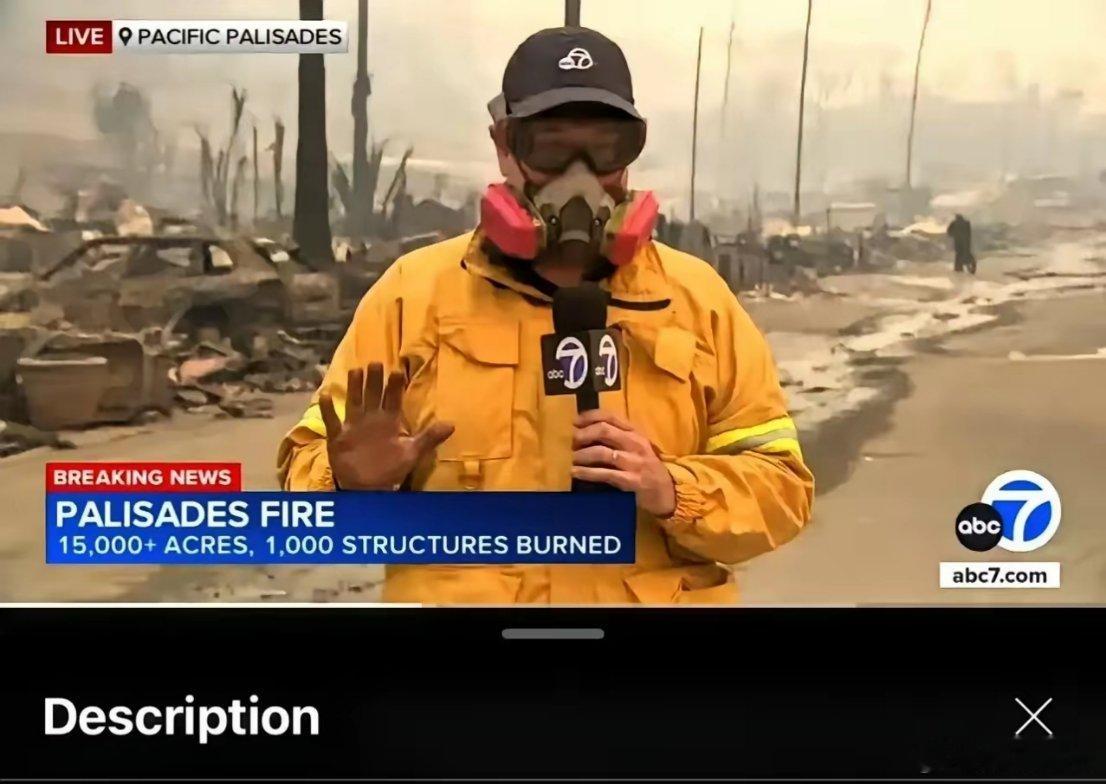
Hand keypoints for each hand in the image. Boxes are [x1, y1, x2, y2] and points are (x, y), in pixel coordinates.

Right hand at [318, 362, 453, 489]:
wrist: (369, 487)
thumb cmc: (391, 467)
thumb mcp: (412, 452)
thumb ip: (429, 437)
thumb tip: (452, 425)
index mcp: (390, 420)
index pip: (393, 398)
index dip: (395, 386)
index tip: (398, 371)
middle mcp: (371, 418)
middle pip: (373, 394)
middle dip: (374, 380)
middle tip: (376, 363)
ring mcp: (354, 426)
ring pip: (353, 401)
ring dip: (354, 387)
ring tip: (355, 371)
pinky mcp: (338, 437)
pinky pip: (332, 421)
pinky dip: (328, 409)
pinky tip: (325, 394)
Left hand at [571, 409, 676, 516]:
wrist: (667, 491)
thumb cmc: (646, 467)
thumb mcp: (635, 448)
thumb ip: (616, 438)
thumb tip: (583, 433)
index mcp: (635, 432)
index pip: (610, 416)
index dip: (589, 416)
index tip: (573, 421)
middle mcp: (635, 443)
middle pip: (604, 430)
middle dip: (583, 434)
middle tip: (569, 441)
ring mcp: (634, 462)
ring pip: (602, 452)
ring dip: (582, 455)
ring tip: (570, 459)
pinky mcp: (631, 480)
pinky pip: (605, 474)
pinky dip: (587, 473)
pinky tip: (575, 473)